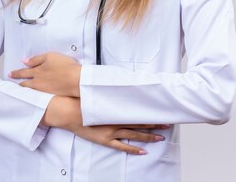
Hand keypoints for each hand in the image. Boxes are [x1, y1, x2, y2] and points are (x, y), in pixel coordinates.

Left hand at [9, 52, 81, 96]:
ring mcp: (44, 90)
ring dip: (24, 91)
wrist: (76, 79)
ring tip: (19, 92)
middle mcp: (38, 82)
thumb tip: (24, 61)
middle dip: (17, 84)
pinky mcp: (50, 96)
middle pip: (25, 83)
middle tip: (12, 86)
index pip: (23, 72)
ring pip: (30, 91)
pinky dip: (32, 96)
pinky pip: (37, 96)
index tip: (10, 74)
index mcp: (37, 71)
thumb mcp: (49, 56)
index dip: (16, 73)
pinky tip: (31, 97)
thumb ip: (36, 59)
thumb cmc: (65, 66)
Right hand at [41, 96, 169, 154]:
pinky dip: (133, 149)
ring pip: (134, 135)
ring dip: (148, 137)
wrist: (67, 111)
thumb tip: (119, 83)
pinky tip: (143, 151)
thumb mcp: (97, 93)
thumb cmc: (81, 101)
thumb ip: (109, 91)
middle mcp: (116, 121)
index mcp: (115, 108)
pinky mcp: (105, 140)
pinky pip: (122, 147)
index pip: (137, 110)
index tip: (161, 110)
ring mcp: (111, 132)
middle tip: (167, 124)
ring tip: (160, 138)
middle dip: (154, 123)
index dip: (150, 111)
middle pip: (139, 122)